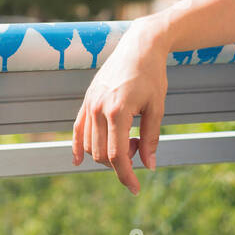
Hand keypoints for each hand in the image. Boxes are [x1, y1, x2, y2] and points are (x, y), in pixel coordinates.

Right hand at [71, 18, 167, 194]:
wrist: (140, 46)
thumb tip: (149, 166)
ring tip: (129, 137)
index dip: (126, 175)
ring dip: (107, 153)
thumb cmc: (152, 75)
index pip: (116, 155)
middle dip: (121, 161)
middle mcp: (98, 108)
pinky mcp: (87, 100)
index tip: (135, 189)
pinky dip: (78, 147)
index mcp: (117, 111)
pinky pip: (78, 129)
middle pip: (101, 154)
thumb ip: (151, 138)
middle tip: (140, 145)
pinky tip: (79, 161)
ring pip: (89, 145)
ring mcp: (89, 104)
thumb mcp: (157, 107)